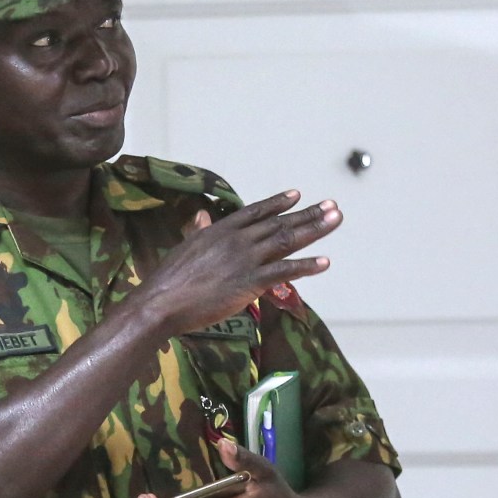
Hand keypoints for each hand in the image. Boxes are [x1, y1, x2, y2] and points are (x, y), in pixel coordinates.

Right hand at [128, 190, 340, 336]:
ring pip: (286, 240)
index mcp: (220, 230)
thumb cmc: (169, 279)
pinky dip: (305, 266)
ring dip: (314, 229)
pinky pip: (284, 272)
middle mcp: (237, 239)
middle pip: (279, 223)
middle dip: (308, 214)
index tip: (298, 195)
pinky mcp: (249, 283)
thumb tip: (201, 216)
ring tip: (335, 220)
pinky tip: (324, 261)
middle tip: (333, 206)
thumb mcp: (185, 247)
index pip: (256, 212)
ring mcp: (245, 259)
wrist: (162, 301)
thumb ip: (199, 230)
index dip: (278, 204)